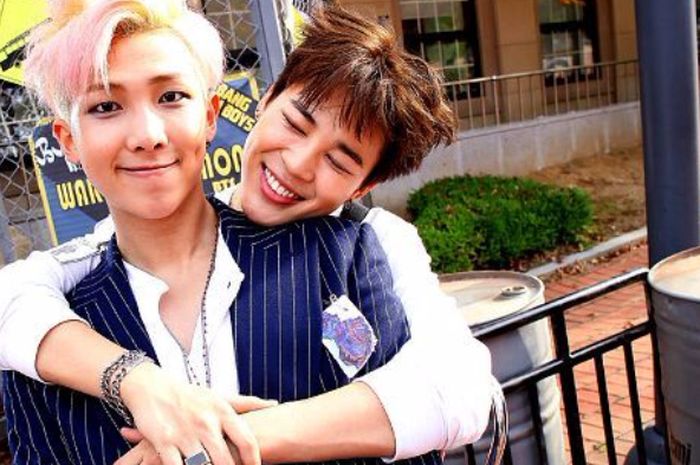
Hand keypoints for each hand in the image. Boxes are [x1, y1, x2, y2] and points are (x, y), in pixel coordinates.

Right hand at [119, 362, 275, 464]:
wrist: (151, 386)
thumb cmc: (189, 394)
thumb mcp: (219, 396)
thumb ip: (246, 403)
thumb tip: (273, 403)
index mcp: (222, 412)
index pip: (247, 441)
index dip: (255, 461)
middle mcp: (206, 422)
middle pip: (226, 460)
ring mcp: (185, 433)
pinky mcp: (164, 441)